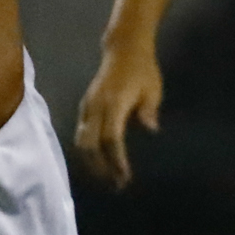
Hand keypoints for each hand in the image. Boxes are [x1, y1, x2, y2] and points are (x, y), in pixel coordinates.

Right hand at [74, 44, 162, 189]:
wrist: (123, 48)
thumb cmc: (143, 70)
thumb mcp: (152, 89)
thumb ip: (149, 110)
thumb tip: (150, 130)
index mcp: (114, 103)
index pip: (111, 139)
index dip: (117, 160)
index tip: (125, 177)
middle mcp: (96, 107)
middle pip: (90, 145)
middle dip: (100, 168)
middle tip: (115, 185)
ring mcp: (87, 107)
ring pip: (81, 141)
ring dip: (92, 163)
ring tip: (106, 178)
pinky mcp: (85, 107)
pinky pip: (81, 134)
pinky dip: (88, 151)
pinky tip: (99, 161)